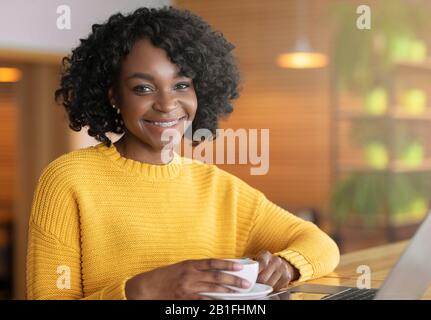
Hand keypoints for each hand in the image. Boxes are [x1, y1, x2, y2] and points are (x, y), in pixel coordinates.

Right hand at [125, 259, 251, 299]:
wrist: (146, 287)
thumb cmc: (165, 276)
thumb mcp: (181, 267)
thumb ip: (197, 269)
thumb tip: (217, 271)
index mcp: (190, 264)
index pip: (213, 262)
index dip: (228, 264)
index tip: (240, 266)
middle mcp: (190, 274)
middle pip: (216, 277)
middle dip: (233, 280)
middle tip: (245, 283)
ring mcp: (187, 287)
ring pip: (212, 289)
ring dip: (227, 291)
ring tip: (238, 293)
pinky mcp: (184, 299)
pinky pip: (203, 301)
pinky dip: (214, 302)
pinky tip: (223, 302)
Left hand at [251, 250, 299, 290]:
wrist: (279, 264)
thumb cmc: (263, 262)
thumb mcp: (254, 258)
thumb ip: (247, 262)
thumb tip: (238, 266)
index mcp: (266, 255)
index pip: (261, 264)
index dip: (255, 273)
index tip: (249, 279)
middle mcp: (276, 260)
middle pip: (264, 277)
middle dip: (257, 283)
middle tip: (252, 285)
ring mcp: (283, 268)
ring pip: (270, 284)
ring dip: (263, 287)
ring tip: (259, 286)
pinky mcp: (287, 277)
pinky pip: (276, 288)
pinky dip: (271, 289)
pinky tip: (268, 286)